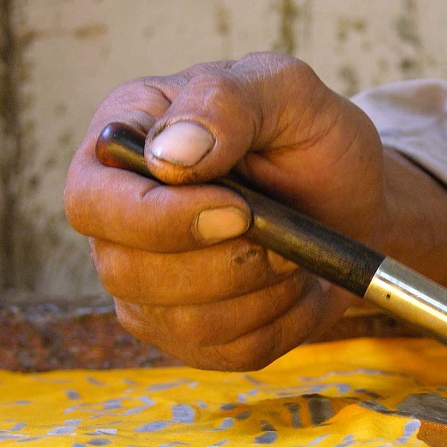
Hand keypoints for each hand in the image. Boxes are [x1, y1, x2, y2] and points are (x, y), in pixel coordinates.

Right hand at [65, 52, 446, 370]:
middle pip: (128, 275)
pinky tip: (298, 284)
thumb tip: (169, 155)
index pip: (91, 202)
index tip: (240, 211)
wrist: (355, 200)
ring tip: (297, 252)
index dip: (158, 219)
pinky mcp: (194, 334)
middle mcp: (122, 224)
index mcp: (125, 148)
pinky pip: (230, 352)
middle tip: (288, 233)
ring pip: (184, 324)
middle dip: (228, 262)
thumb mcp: (285, 93)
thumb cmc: (312, 141)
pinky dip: (284, 321)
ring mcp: (152, 287)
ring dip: (262, 290)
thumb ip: (227, 103)